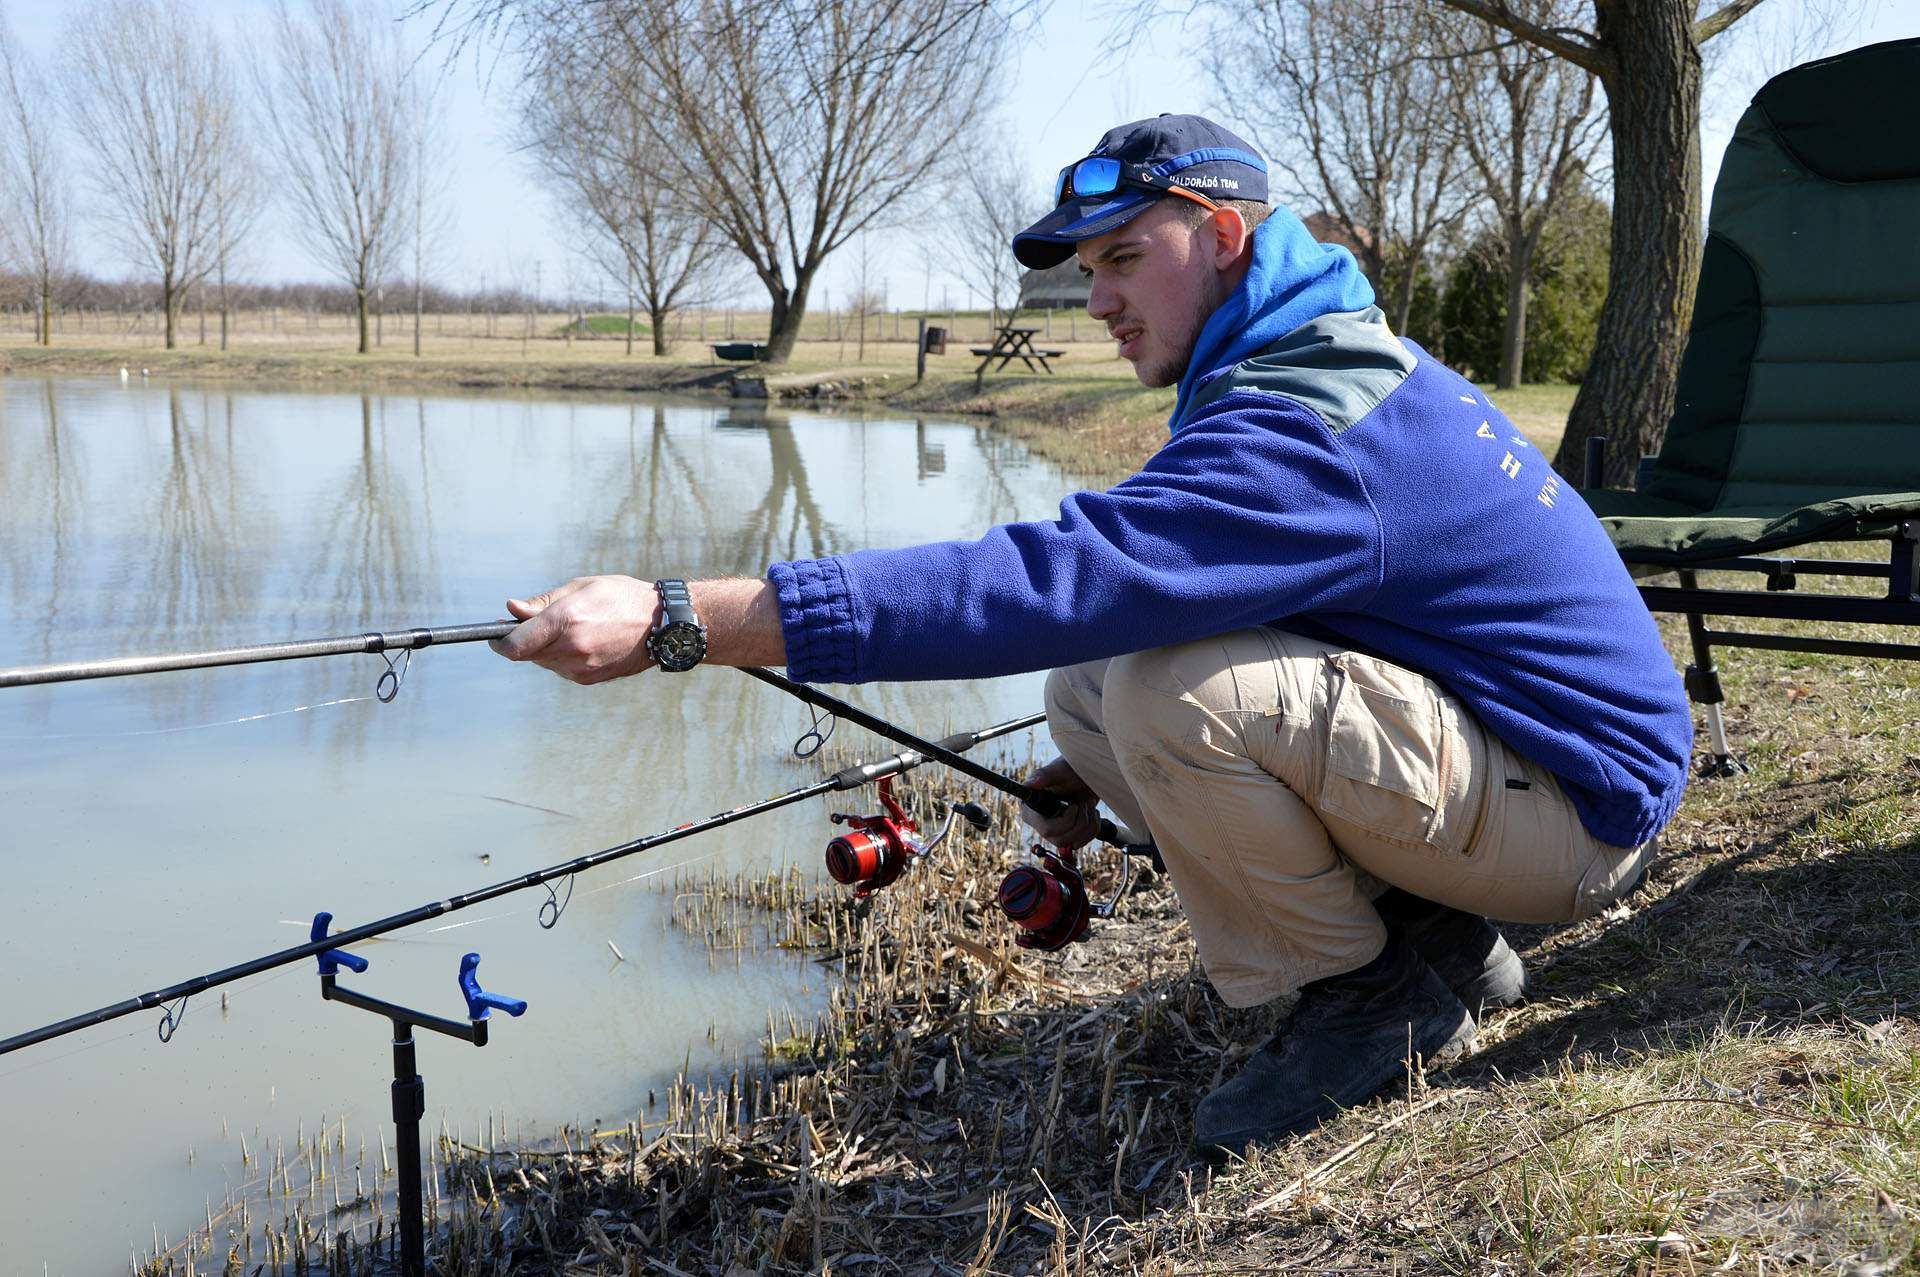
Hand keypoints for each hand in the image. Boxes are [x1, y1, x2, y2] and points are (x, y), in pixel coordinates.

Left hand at [490, 575, 658, 683]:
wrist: (661, 626)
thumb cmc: (621, 598)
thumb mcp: (581, 588)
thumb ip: (543, 602)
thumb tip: (512, 609)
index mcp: (566, 620)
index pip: (514, 644)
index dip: (499, 641)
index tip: (496, 633)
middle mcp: (571, 648)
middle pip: (526, 654)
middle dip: (524, 640)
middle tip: (536, 623)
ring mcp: (580, 668)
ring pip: (543, 662)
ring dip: (544, 648)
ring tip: (571, 628)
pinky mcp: (588, 679)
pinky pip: (561, 668)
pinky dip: (562, 656)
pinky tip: (584, 641)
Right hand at [1019, 756, 1100, 849]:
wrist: (1087, 775)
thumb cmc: (1070, 770)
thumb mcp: (1057, 771)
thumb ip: (1042, 776)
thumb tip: (1029, 784)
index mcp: (1032, 810)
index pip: (1046, 830)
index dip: (1065, 821)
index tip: (1074, 805)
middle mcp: (1041, 824)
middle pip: (1061, 840)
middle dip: (1079, 822)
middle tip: (1082, 803)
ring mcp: (1056, 833)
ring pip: (1074, 843)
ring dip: (1088, 822)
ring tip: (1087, 804)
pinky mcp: (1070, 836)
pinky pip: (1084, 842)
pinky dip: (1093, 827)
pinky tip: (1090, 812)